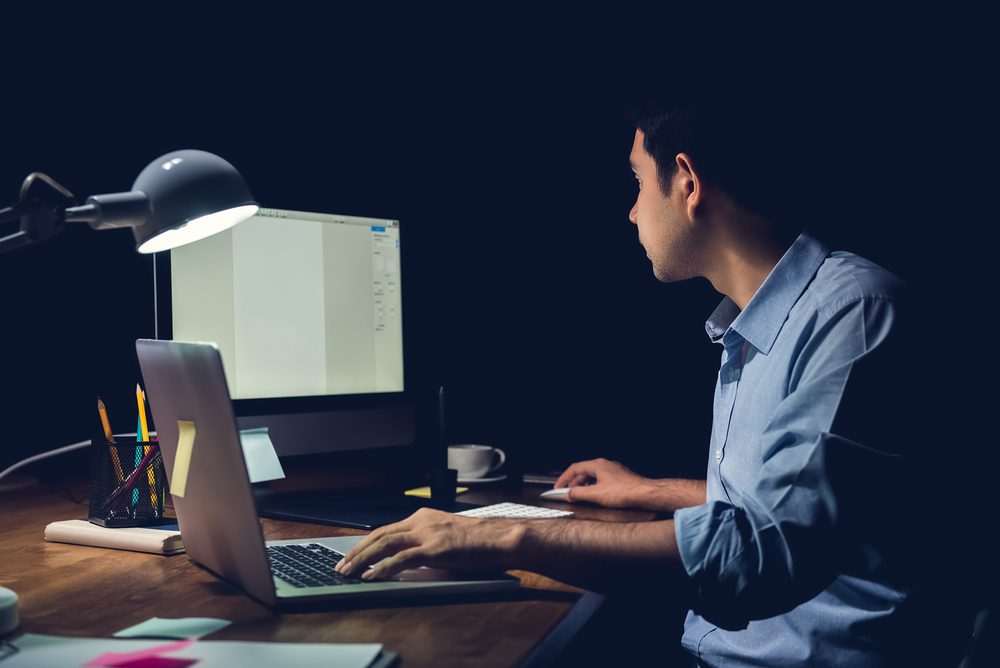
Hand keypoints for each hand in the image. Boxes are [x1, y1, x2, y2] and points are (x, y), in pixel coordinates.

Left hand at [335, 508, 520, 580]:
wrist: (498, 538)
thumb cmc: (478, 541)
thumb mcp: (446, 536)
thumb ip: (426, 543)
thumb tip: (407, 560)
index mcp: (423, 517)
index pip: (386, 529)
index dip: (366, 543)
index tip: (353, 554)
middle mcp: (421, 522)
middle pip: (380, 535)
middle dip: (358, 551)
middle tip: (342, 565)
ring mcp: (427, 534)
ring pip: (385, 544)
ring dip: (363, 559)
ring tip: (348, 571)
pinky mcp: (434, 549)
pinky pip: (401, 559)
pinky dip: (382, 568)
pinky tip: (371, 576)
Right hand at [554, 458, 655, 509]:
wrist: (645, 494)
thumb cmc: (625, 492)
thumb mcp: (596, 495)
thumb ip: (579, 494)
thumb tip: (569, 493)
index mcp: (597, 465)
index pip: (574, 468)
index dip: (564, 478)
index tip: (558, 487)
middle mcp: (605, 465)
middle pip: (583, 471)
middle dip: (573, 482)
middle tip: (566, 492)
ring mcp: (613, 470)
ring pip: (593, 475)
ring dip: (583, 485)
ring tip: (579, 495)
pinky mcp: (619, 478)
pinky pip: (601, 479)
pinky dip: (593, 486)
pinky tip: (595, 495)